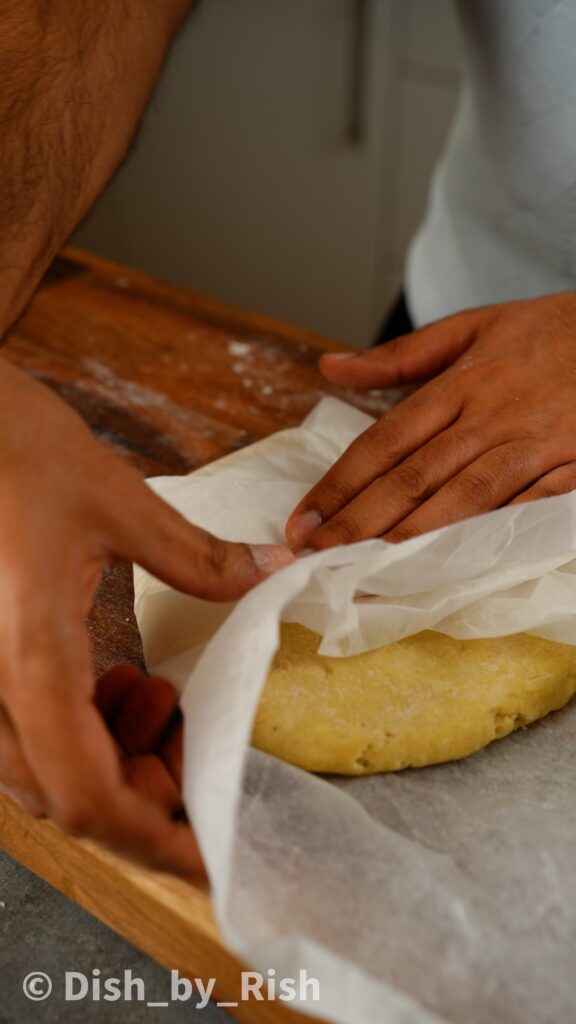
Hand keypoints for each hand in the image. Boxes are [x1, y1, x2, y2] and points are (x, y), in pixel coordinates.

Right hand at [0, 356, 291, 874]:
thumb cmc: (11, 447)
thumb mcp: (118, 500)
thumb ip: (199, 556)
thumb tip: (276, 572)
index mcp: (27, 654)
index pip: (86, 796)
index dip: (154, 840)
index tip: (213, 853)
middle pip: (68, 798)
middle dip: (146, 794)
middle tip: (198, 748)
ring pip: (44, 771)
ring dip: (115, 759)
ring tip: (160, 697)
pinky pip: (28, 731)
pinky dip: (83, 728)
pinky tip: (117, 679)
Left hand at [285, 292, 575, 549]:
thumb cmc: (550, 332)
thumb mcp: (474, 325)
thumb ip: (401, 355)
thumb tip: (331, 365)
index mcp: (460, 384)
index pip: (384, 441)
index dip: (339, 484)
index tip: (302, 519)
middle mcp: (490, 417)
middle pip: (413, 476)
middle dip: (359, 522)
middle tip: (314, 557)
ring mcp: (532, 446)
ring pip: (463, 498)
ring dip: (412, 536)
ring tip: (366, 569)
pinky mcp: (572, 468)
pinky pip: (524, 508)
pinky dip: (488, 535)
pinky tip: (453, 564)